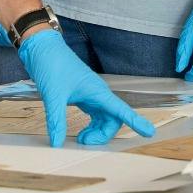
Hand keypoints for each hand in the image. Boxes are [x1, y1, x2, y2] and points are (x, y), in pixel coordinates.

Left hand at [17, 29, 154, 146]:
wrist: (43, 48)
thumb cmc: (51, 64)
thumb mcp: (52, 94)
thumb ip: (56, 120)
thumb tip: (57, 143)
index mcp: (97, 91)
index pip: (121, 110)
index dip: (136, 122)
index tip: (149, 132)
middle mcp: (98, 93)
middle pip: (113, 120)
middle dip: (103, 135)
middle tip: (83, 141)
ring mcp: (91, 95)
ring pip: (105, 119)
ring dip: (97, 132)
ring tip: (80, 138)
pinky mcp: (83, 96)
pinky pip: (95, 115)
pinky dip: (91, 126)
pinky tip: (80, 131)